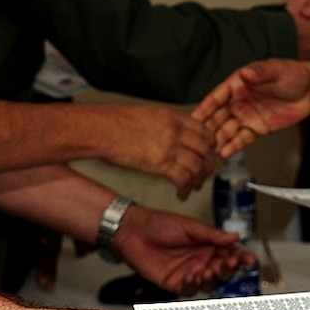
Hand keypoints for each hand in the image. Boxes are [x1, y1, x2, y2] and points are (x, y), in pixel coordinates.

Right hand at [92, 104, 215, 199]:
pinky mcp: (161, 163)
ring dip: (199, 179)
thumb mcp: (147, 115)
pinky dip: (185, 189)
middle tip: (205, 173)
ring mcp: (169, 146)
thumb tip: (170, 136)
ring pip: (198, 165)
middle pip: (205, 149)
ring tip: (194, 186)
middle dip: (208, 164)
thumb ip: (164, 125)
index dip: (210, 144)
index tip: (209, 152)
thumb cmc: (113, 122)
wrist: (100, 129)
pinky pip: (183, 178)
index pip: (203, 129)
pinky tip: (181, 194)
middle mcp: (175, 130)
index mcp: (171, 117)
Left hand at [115, 205, 251, 295]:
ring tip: (209, 270)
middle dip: (228, 268)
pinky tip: (192, 278)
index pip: (230, 253)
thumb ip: (212, 235)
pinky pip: (189, 290)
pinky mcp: (175, 283)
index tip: (249, 259)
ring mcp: (189, 273)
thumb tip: (234, 237)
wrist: (132, 231)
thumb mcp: (189, 226)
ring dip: (211, 278)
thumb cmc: (158, 224)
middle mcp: (201, 260)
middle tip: (229, 263)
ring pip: (208, 283)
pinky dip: (193, 285)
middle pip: (222, 270)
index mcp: (208, 245)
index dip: (240, 257)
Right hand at [194, 59, 309, 157]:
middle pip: (218, 116)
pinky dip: (232, 146)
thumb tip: (247, 72)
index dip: (205, 107)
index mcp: (239, 84)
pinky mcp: (257, 128)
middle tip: (197, 139)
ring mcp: (247, 116)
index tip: (194, 116)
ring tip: (208, 149)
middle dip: (207, 127)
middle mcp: (239, 101)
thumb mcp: (277, 69)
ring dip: (217, 139)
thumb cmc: (293, 75)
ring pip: (227, 129)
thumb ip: (260, 71)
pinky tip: (224, 153)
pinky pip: (241, 139)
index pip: (217, 96)